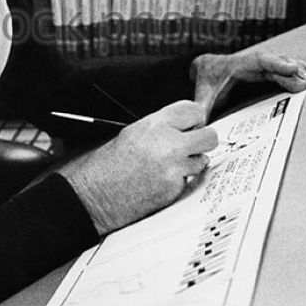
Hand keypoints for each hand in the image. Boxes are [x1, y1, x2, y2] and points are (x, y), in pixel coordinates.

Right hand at [58, 101, 217, 235]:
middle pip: (209, 135)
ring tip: (169, 165)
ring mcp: (174, 168)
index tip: (193, 124)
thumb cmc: (108, 165)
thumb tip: (186, 126)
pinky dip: (181, 180)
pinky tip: (162, 180)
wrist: (96, 194)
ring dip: (192, 162)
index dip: (195, 118)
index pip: (194, 110)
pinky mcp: (175, 188)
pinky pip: (190, 179)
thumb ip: (161, 127)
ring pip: (203, 159)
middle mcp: (167, 143)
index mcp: (154, 125)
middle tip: (191, 144)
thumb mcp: (132, 133)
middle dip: (202, 140)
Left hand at [191, 51, 305, 119]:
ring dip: (299, 70)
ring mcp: (261, 65)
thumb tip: (199, 127)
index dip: (276, 64)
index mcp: (237, 65)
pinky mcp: (267, 70)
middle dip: (292, 72)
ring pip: (283, 64)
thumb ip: (202, 110)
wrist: (205, 68)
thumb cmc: (205, 82)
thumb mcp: (202, 97)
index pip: (260, 62)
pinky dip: (300, 69)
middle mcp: (252, 62)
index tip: (292, 68)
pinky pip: (285, 68)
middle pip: (276, 64)